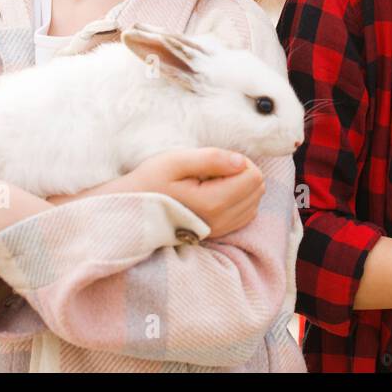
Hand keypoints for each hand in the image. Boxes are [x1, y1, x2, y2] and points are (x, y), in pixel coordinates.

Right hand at [128, 148, 264, 239]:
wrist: (133, 210)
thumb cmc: (152, 181)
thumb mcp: (176, 161)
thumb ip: (211, 159)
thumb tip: (241, 162)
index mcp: (212, 203)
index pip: (253, 176)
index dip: (240, 161)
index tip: (216, 161)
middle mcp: (221, 221)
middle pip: (257, 189)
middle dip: (242, 173)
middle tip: (214, 170)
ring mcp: (221, 230)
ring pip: (254, 201)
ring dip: (240, 186)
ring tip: (212, 181)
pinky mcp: (219, 233)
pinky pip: (246, 213)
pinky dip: (238, 199)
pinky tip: (217, 192)